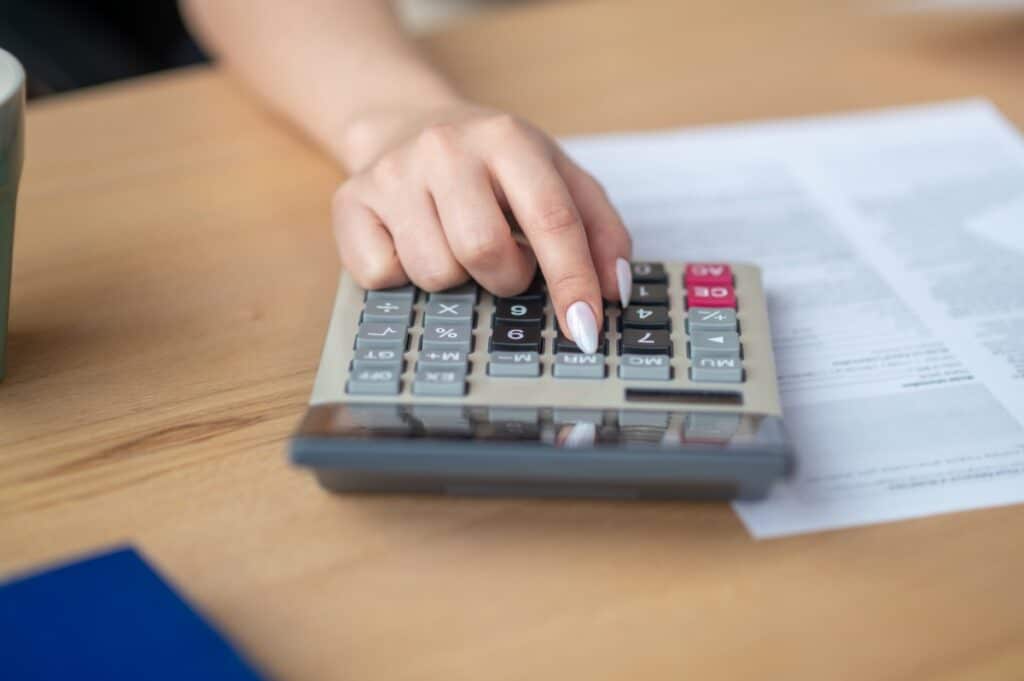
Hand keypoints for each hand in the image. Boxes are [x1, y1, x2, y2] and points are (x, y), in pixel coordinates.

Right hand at [331, 102, 632, 352]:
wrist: (405, 123)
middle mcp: (444, 149)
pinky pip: (382, 276)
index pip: (552, 219)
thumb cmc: (493, 167)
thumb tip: (615, 289)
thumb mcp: (557, 177)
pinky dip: (404, 275)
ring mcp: (391, 175)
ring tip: (455, 243)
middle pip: (485, 252)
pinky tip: (413, 243)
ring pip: (434, 272)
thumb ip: (599, 230)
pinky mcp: (349, 203)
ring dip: (456, 278)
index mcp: (507, 139)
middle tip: (505, 263)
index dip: (574, 282)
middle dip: (505, 278)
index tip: (585, 330)